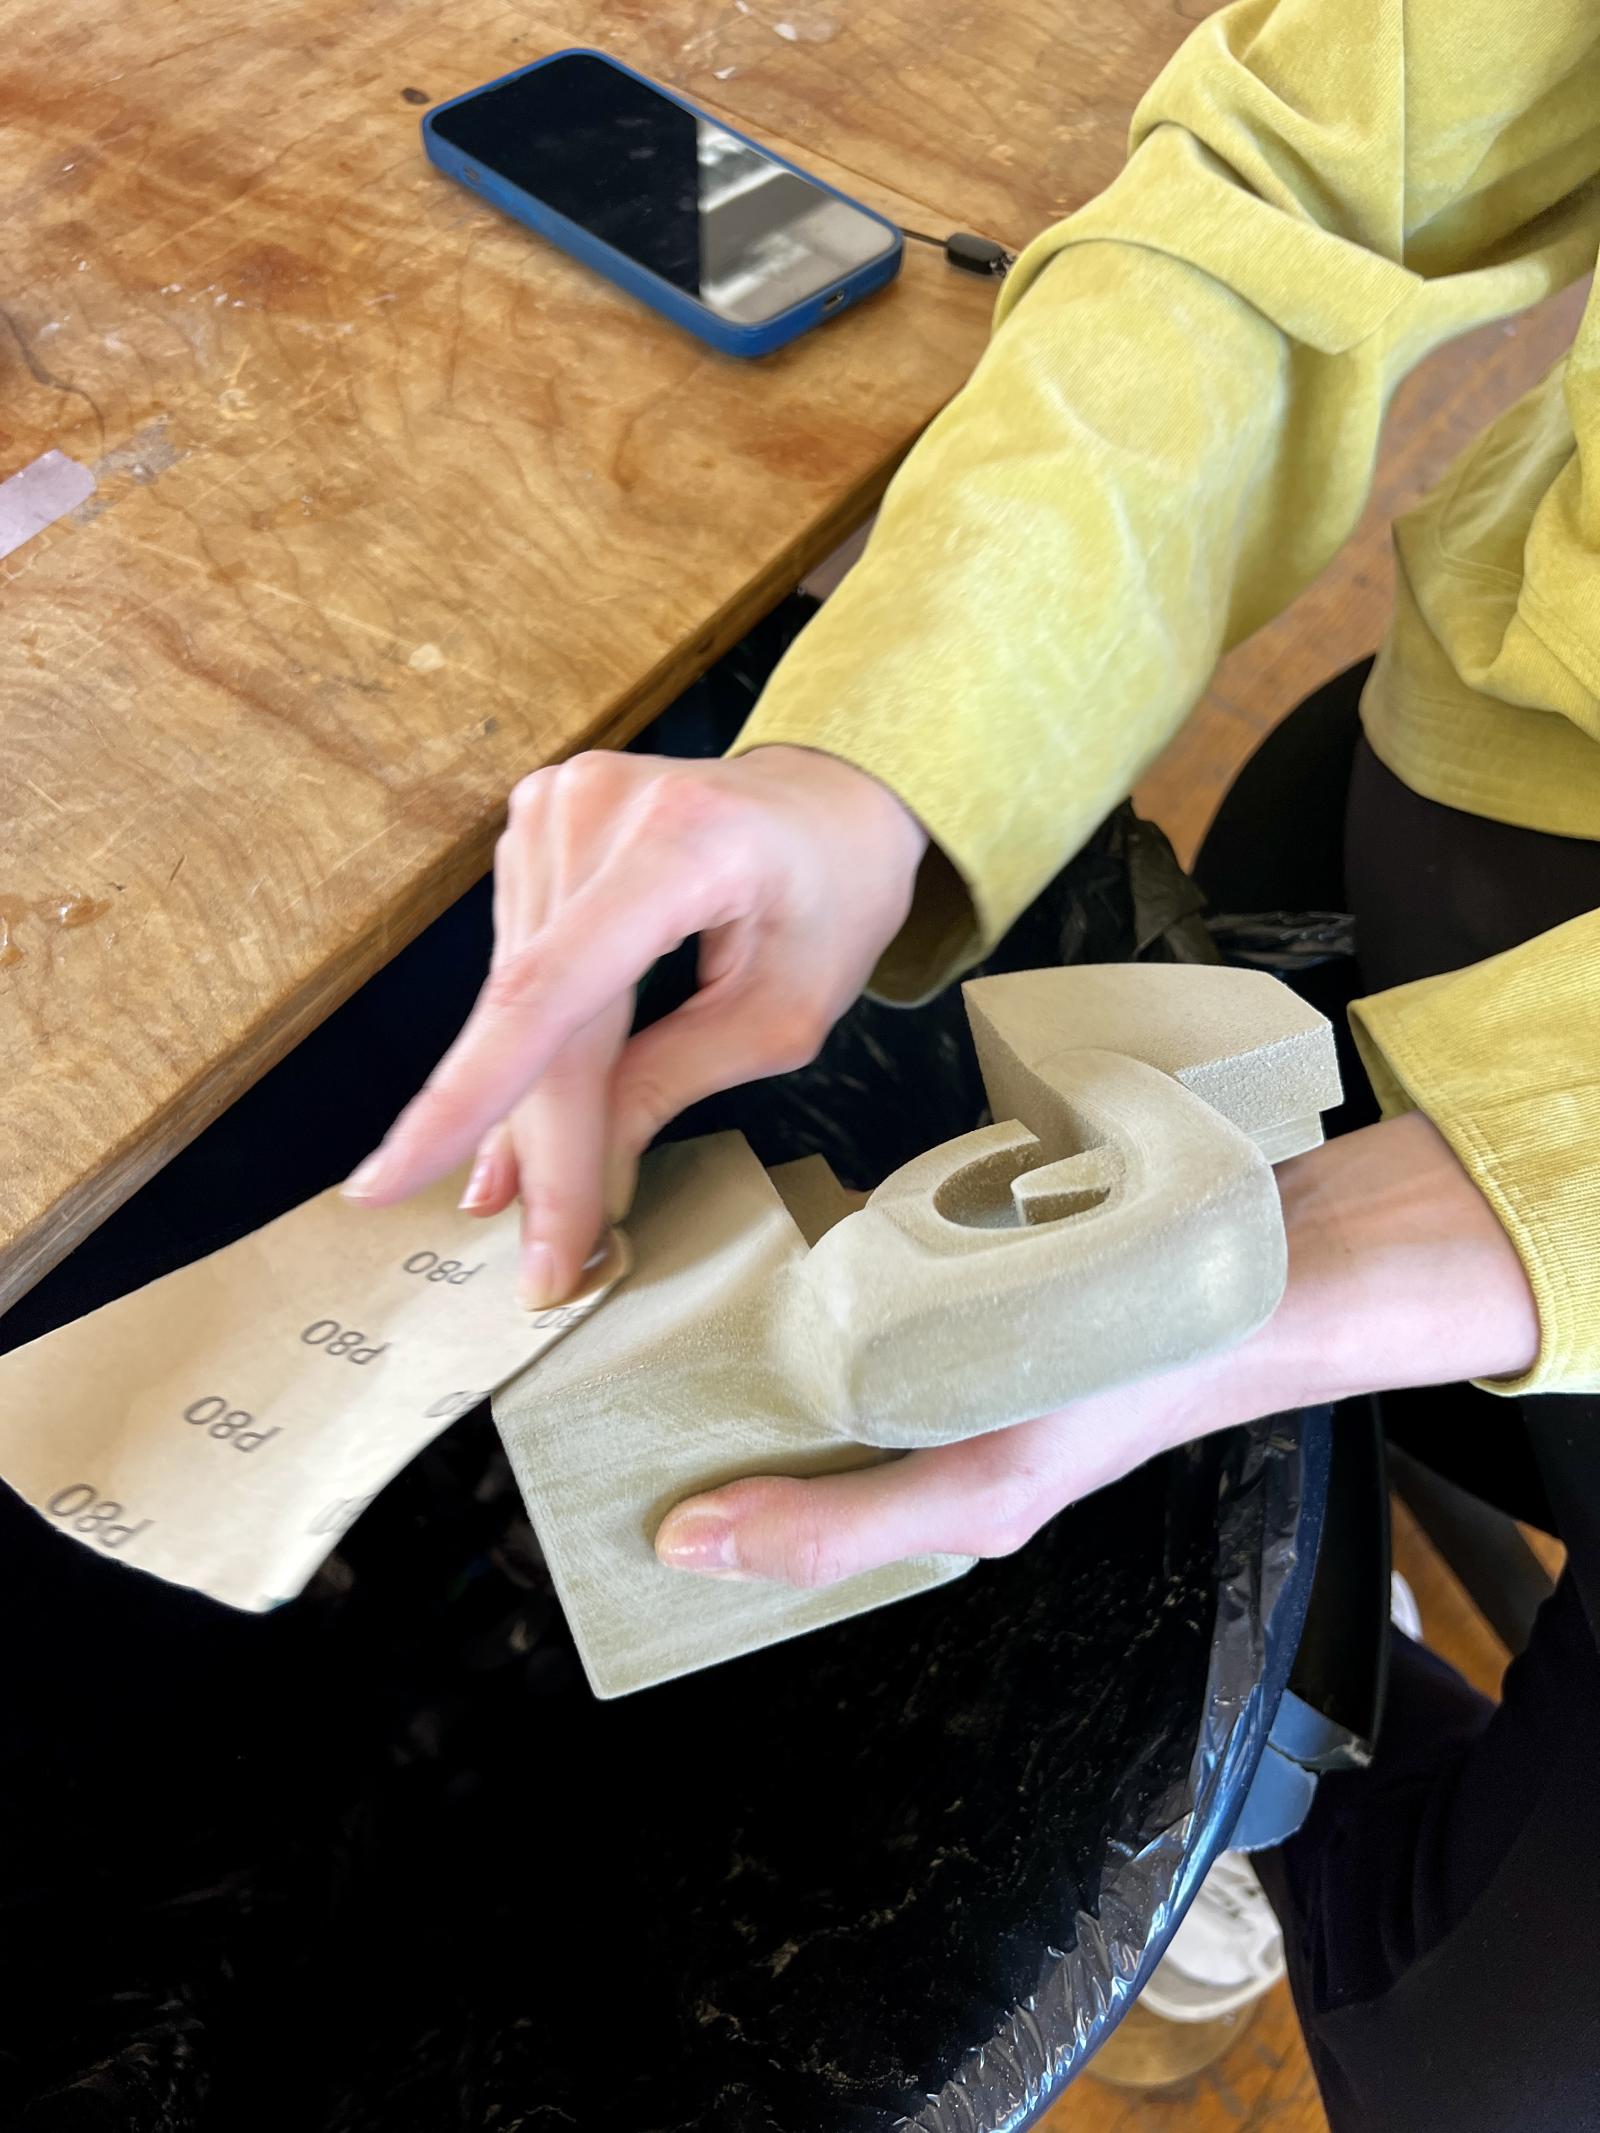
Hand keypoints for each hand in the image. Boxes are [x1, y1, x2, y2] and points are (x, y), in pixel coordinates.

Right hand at [343, 745, 927, 1305]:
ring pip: (516, 1000)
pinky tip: (515, 1131)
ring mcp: (553, 809)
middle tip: (536, 1261)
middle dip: (534, 1148)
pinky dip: (522, 1052)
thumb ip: (672, 1081)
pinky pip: (518, 967)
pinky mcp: (533, 828)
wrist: (829, 797)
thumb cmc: (834, 895)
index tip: (398, 1182)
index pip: (550, 991)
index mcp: (682, 843)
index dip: (476, 1099)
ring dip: (519, 1113)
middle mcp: (596, 810)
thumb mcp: (785, 1014)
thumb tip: (585, 1174)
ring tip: (527, 1211)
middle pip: (535, 1012)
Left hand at [653, 1113, 1540, 1582]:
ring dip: (744, 1324)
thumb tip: (689, 1551)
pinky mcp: (958, 1276)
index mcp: (920, 1497)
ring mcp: (939, 1346)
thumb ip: (835, 1525)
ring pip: (812, 1346)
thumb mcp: (977, 1485)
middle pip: (777, 1421)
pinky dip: (815, 1264)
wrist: (1250, 1270)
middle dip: (695, 1399)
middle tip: (612, 1361)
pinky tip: (768, 1235)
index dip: (680, 1497)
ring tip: (664, 1294)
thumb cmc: (1128, 1387)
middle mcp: (921, 1423)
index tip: (597, 1458)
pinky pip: (863, 1278)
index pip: (770, 1517)